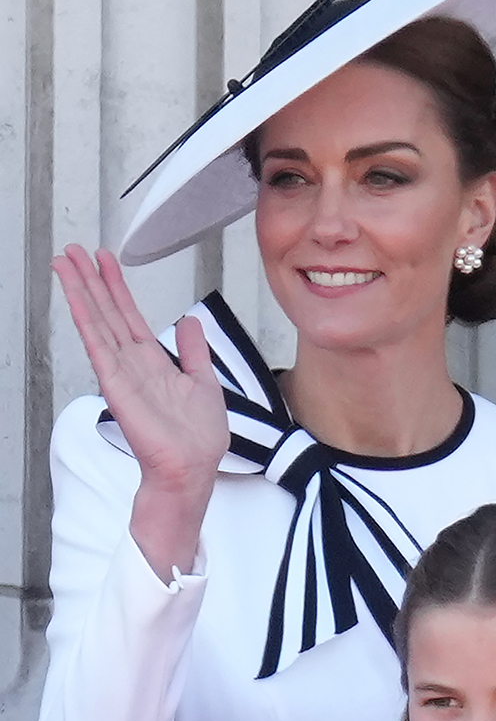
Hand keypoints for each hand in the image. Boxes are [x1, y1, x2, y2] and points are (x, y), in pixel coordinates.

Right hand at [53, 245, 229, 576]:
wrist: (192, 469)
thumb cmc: (197, 439)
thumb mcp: (203, 382)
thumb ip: (194, 351)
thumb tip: (190, 323)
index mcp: (153, 362)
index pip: (129, 316)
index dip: (116, 287)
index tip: (105, 261)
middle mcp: (133, 364)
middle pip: (106, 312)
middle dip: (91, 280)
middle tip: (73, 250)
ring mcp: (122, 373)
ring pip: (97, 322)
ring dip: (81, 290)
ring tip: (66, 262)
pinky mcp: (116, 384)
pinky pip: (98, 344)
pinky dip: (86, 318)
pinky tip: (75, 296)